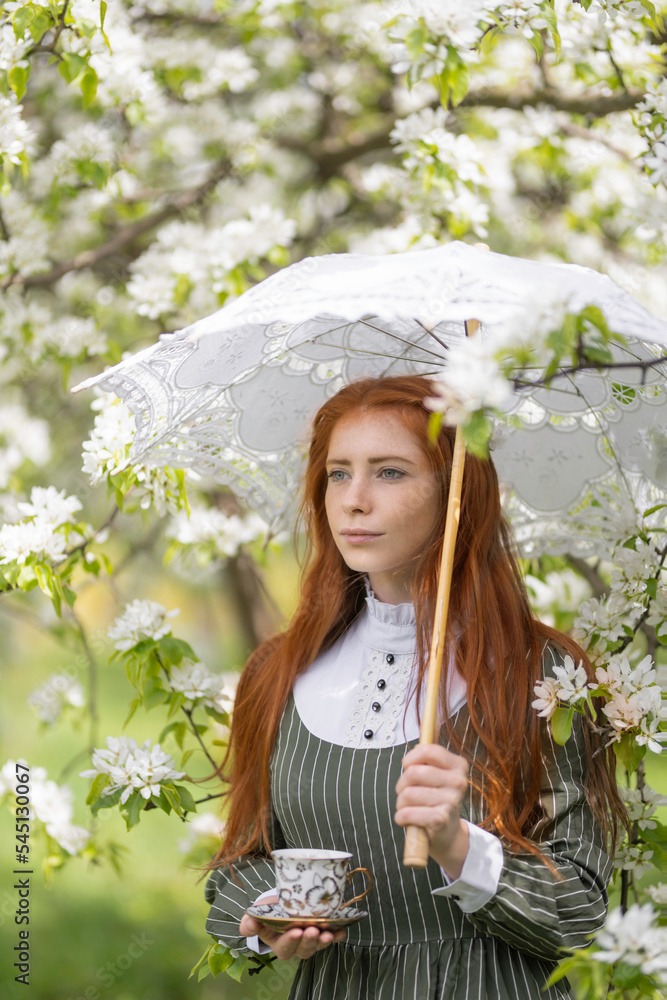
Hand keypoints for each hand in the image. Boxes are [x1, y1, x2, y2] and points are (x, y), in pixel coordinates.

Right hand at [239, 896, 345, 960]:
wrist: (283, 903)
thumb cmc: (268, 911)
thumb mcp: (256, 914)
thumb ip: (250, 923)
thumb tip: (250, 924)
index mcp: (279, 944)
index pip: (285, 948)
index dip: (290, 941)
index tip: (295, 931)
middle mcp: (297, 945)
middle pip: (304, 949)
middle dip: (309, 941)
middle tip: (312, 930)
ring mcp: (311, 940)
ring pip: (317, 945)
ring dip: (323, 940)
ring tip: (327, 932)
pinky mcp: (323, 933)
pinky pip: (331, 938)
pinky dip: (337, 936)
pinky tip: (341, 930)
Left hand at [394, 743, 469, 877]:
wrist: (446, 833)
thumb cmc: (435, 798)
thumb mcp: (436, 772)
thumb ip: (431, 750)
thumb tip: (430, 720)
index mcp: (458, 765)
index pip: (427, 750)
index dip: (410, 758)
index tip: (407, 765)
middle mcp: (459, 782)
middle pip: (412, 773)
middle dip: (401, 784)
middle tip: (406, 792)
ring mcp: (452, 801)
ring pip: (407, 794)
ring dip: (400, 803)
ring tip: (409, 808)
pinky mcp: (441, 820)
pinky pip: (408, 813)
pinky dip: (401, 817)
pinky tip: (407, 819)